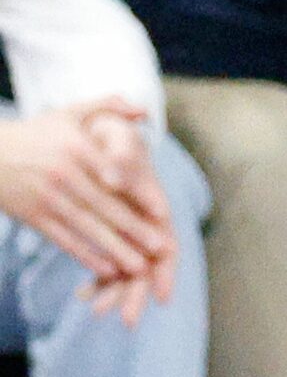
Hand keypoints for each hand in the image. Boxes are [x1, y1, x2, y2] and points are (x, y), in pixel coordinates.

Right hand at [0, 101, 173, 320]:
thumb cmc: (36, 133)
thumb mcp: (68, 113)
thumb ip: (108, 106)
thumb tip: (144, 110)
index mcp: (75, 147)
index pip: (113, 173)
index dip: (137, 193)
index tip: (161, 210)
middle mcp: (63, 174)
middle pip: (104, 206)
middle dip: (134, 228)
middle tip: (160, 247)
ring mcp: (48, 198)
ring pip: (87, 227)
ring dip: (115, 249)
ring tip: (140, 267)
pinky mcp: (35, 216)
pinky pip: (64, 239)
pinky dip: (85, 255)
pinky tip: (107, 270)